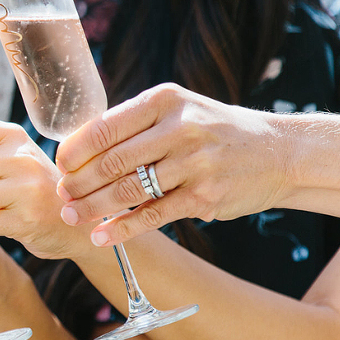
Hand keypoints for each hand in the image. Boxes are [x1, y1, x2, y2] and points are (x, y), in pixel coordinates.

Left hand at [55, 83, 287, 245]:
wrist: (279, 152)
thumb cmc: (214, 131)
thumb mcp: (177, 110)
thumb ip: (134, 125)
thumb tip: (78, 150)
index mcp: (164, 101)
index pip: (104, 128)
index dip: (75, 152)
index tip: (60, 167)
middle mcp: (180, 128)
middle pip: (112, 162)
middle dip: (79, 183)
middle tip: (61, 196)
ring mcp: (194, 164)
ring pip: (128, 191)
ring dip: (93, 208)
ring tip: (72, 216)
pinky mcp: (205, 197)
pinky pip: (153, 216)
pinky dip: (122, 229)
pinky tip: (102, 237)